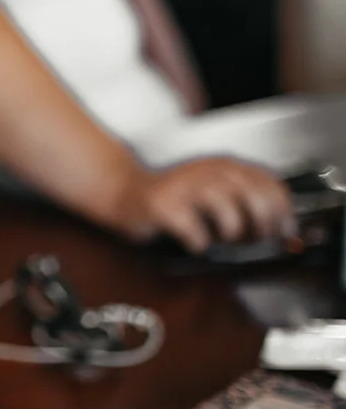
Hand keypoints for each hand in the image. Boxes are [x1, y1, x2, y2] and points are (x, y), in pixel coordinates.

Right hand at [105, 157, 295, 252]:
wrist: (124, 194)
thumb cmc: (174, 199)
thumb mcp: (213, 192)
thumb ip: (245, 201)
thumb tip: (282, 229)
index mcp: (222, 166)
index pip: (266, 181)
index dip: (281, 208)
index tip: (283, 229)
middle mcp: (204, 170)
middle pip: (249, 191)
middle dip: (261, 220)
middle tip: (256, 238)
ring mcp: (181, 186)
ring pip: (223, 204)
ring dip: (231, 229)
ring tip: (224, 239)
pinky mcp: (162, 205)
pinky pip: (192, 227)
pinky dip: (200, 241)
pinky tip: (196, 243)